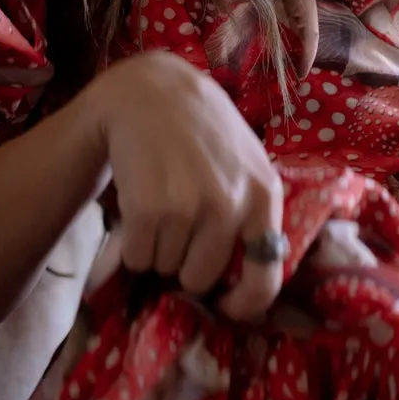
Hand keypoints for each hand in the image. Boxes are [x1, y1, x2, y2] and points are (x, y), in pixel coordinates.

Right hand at [86, 52, 285, 320]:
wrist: (151, 92)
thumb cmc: (202, 131)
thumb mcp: (246, 163)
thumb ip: (251, 213)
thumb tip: (245, 285)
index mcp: (263, 196)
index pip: (266, 275)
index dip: (244, 304)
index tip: (224, 307)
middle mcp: (232, 205)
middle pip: (201, 278)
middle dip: (184, 264)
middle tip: (176, 228)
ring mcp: (190, 208)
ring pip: (165, 268)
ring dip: (156, 249)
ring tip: (158, 205)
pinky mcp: (150, 208)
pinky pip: (137, 258)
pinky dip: (132, 245)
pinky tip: (137, 207)